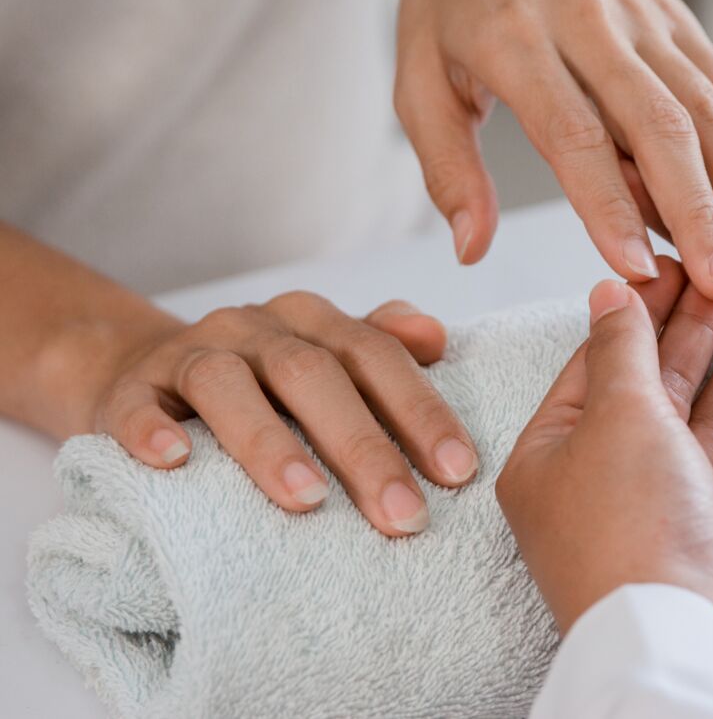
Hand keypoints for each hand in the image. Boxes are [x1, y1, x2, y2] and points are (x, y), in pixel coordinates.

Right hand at [90, 293, 477, 535]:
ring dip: (270, 442)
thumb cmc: (261, 383)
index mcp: (312, 321)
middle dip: (364, 446)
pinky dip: (150, 431)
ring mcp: (189, 354)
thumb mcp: (325, 356)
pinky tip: (173, 464)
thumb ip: (383, 347)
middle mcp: (255, 328)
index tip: (459, 472)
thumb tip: (438, 336)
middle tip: (403, 515)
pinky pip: (136, 406)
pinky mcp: (129, 391)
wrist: (142, 373)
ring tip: (308, 499)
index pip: (376, 355)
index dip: (420, 409)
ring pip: (228, 385)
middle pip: (313, 374)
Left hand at [393, 0, 712, 300]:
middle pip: (659, 123)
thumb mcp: (417, 75)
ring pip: (708, 107)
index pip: (572, 132)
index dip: (608, 205)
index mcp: (513, 37)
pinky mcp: (677, 19)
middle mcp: (589, 23)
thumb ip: (446, 166)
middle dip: (700, 212)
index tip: (638, 270)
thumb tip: (472, 248)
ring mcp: (643, 17)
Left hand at [496, 260, 712, 635]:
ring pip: (697, 438)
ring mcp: (651, 527)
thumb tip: (608, 291)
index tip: (679, 264)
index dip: (641, 311)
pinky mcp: (701, 561)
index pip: (599, 363)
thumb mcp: (620, 415)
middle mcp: (596, 490)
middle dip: (696, 337)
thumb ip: (622, 350)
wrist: (675, 641)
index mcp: (551, 456)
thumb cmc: (629, 525)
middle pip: (653, 396)